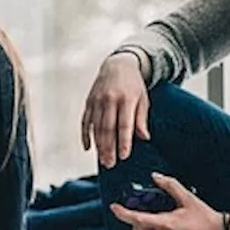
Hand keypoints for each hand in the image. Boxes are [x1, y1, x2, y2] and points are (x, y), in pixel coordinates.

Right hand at [82, 51, 150, 167]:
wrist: (118, 64)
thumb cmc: (134, 86)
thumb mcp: (143, 99)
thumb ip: (141, 118)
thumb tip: (144, 138)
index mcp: (126, 99)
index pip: (125, 124)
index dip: (124, 141)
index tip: (124, 156)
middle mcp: (110, 99)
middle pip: (108, 128)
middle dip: (109, 148)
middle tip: (110, 164)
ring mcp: (97, 101)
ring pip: (96, 127)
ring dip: (99, 145)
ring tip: (103, 160)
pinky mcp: (89, 102)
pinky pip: (85, 121)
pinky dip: (86, 135)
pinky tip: (88, 148)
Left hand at [110, 173, 222, 229]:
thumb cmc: (206, 217)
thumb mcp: (188, 197)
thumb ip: (170, 186)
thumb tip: (156, 177)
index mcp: (165, 224)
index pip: (136, 220)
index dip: (122, 213)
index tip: (114, 207)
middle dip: (136, 221)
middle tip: (142, 211)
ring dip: (151, 226)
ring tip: (166, 216)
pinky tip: (177, 226)